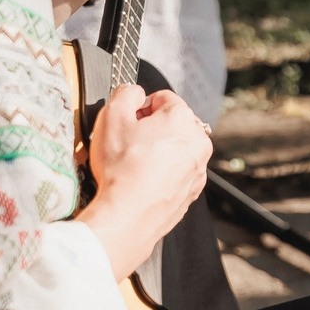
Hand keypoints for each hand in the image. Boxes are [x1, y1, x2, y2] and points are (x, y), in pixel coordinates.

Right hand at [75, 83, 210, 280]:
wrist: (128, 217)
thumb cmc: (121, 169)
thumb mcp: (111, 116)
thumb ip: (125, 93)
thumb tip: (134, 93)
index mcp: (183, 118)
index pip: (162, 98)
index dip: (140, 107)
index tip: (128, 122)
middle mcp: (198, 142)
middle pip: (172, 123)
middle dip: (152, 129)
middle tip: (129, 144)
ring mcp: (198, 169)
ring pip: (176, 149)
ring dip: (158, 151)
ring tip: (135, 165)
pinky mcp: (192, 191)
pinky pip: (177, 172)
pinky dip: (163, 173)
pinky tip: (143, 181)